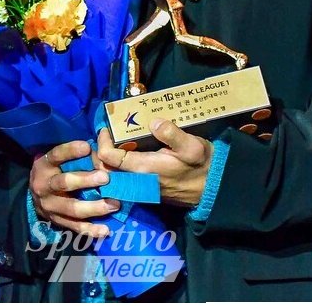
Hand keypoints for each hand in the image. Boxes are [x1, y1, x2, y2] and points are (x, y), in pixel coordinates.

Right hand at [29, 140, 119, 237]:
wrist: (36, 194)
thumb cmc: (55, 170)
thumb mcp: (58, 159)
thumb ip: (76, 155)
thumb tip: (103, 146)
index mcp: (44, 165)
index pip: (56, 155)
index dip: (70, 151)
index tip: (87, 147)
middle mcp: (44, 186)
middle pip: (64, 183)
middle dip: (85, 181)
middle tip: (105, 178)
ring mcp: (49, 206)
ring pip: (71, 208)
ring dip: (94, 207)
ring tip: (114, 204)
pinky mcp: (57, 221)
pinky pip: (74, 226)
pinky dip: (90, 229)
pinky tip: (105, 230)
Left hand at [97, 120, 212, 208]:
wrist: (212, 187)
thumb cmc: (201, 165)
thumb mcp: (192, 146)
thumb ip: (173, 135)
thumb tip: (154, 122)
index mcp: (145, 169)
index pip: (111, 159)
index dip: (103, 142)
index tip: (106, 128)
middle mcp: (138, 181)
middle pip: (106, 170)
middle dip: (100, 153)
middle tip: (104, 134)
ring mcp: (141, 188)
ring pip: (113, 176)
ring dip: (107, 161)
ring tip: (110, 142)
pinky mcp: (145, 190)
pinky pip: (123, 179)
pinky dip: (116, 167)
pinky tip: (122, 153)